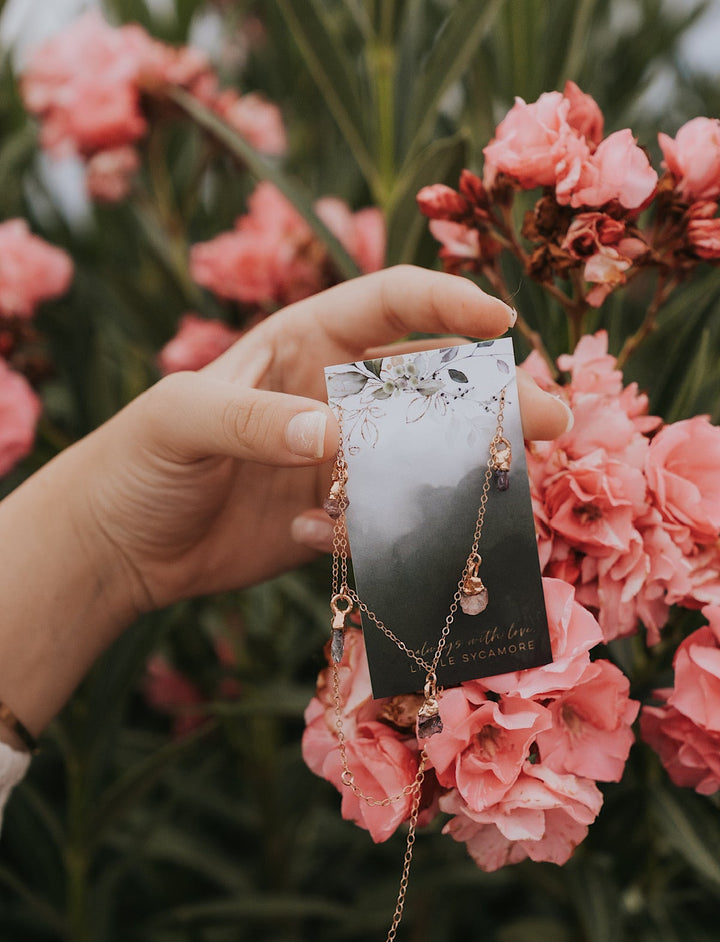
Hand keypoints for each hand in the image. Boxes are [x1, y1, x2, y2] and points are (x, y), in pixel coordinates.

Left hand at [79, 266, 570, 615]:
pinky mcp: (336, 516)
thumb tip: (335, 436)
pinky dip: (378, 529)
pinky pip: (383, 518)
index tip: (503, 324)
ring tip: (504, 488)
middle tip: (551, 419)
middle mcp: (333, 395)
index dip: (449, 305)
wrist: (120, 543)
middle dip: (492, 397)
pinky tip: (321, 538)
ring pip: (422, 455)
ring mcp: (340, 459)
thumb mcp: (185, 419)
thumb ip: (257, 419)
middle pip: (431, 385)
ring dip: (462, 469)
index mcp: (303, 343)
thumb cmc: (140, 458)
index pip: (391, 305)